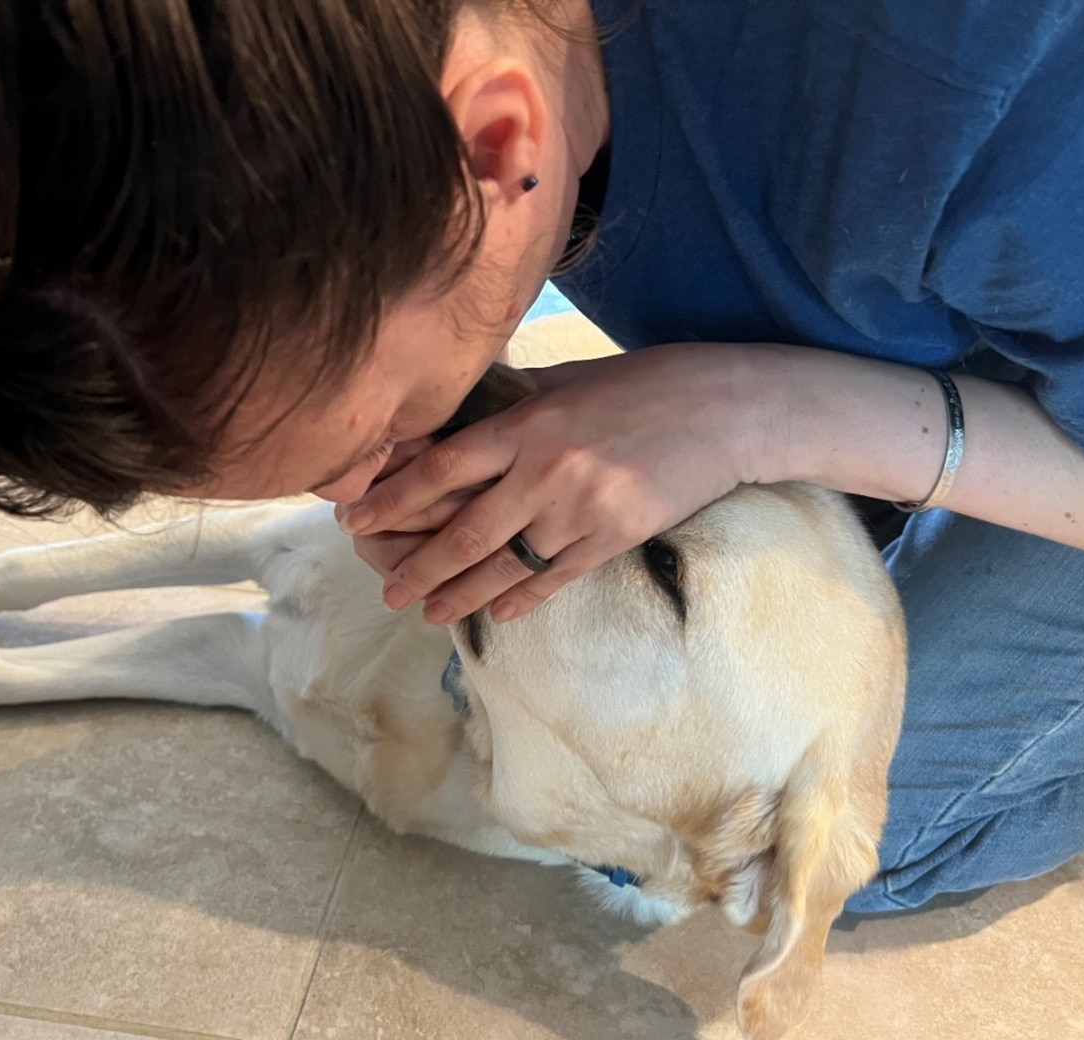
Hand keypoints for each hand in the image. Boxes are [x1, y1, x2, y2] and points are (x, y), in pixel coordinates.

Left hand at [339, 344, 780, 622]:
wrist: (725, 409)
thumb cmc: (642, 383)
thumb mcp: (567, 379)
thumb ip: (510, 405)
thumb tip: (455, 425)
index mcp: (526, 422)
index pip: (441, 468)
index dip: (392, 498)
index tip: (357, 519)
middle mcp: (545, 470)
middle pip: (463, 532)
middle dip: (416, 566)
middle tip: (386, 590)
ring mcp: (580, 510)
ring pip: (504, 566)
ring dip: (460, 595)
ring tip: (427, 614)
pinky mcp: (614, 538)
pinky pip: (555, 578)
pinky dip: (523, 600)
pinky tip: (497, 615)